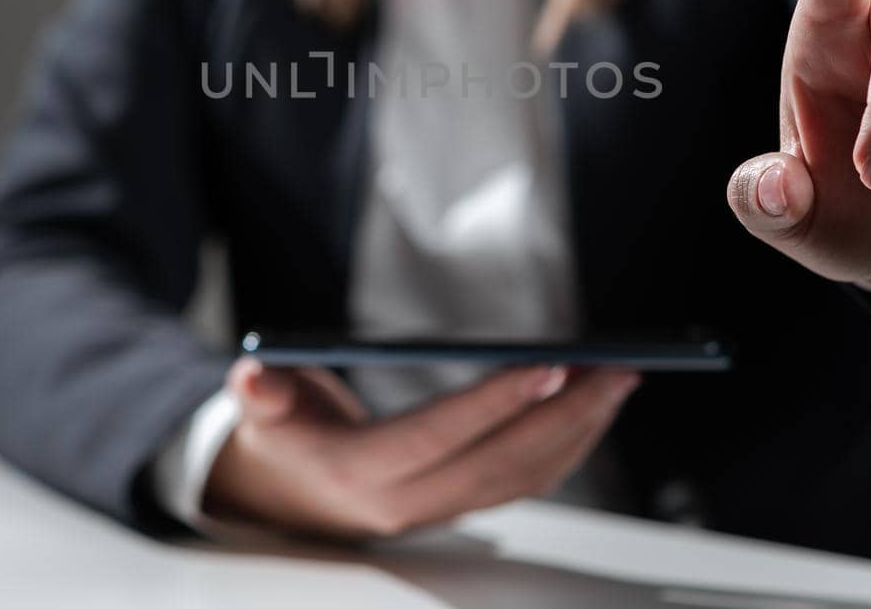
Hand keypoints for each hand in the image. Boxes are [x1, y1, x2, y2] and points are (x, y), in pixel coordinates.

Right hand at [202, 357, 637, 538]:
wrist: (284, 493)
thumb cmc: (279, 434)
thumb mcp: (259, 411)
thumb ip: (261, 392)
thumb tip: (251, 373)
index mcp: (360, 472)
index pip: (439, 434)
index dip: (494, 401)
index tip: (548, 363)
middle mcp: (407, 501)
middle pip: (501, 462)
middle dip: (565, 415)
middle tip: (614, 368)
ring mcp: (440, 507)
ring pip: (524, 476)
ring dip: (579, 429)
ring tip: (620, 379)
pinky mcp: (461, 502)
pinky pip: (526, 480)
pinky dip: (568, 444)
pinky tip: (593, 406)